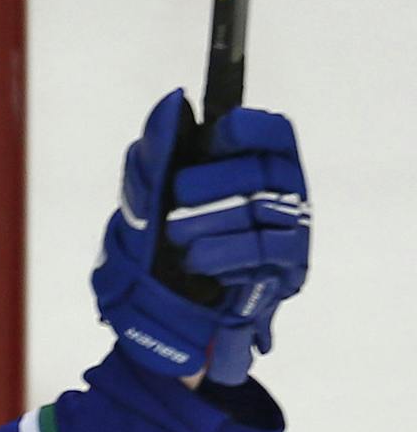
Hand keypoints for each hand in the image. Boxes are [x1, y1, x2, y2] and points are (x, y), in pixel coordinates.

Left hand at [90, 89, 309, 385]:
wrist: (154, 327)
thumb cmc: (151, 256)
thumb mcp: (141, 204)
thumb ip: (154, 156)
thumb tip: (172, 103)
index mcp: (251, 170)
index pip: (273, 133)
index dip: (249, 129)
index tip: (219, 133)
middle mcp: (281, 197)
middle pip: (264, 171)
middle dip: (213, 181)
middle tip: (179, 198)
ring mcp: (289, 236)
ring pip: (262, 209)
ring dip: (210, 221)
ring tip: (177, 239)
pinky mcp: (286, 274)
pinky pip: (263, 253)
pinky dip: (224, 254)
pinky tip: (197, 263)